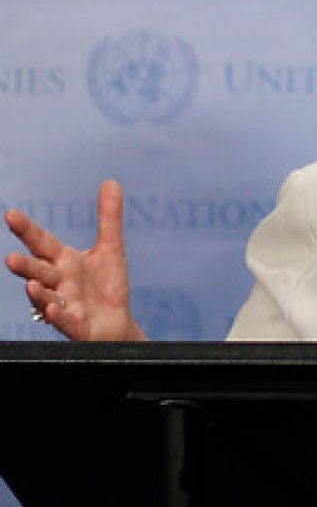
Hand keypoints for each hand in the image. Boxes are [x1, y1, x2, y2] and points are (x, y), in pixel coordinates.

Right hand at [5, 179, 145, 340]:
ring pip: (46, 297)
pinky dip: (58, 315)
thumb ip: (108, 218)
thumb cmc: (107, 285)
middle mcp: (60, 282)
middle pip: (40, 271)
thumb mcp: (111, 248)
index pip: (43, 243)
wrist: (117, 323)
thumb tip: (111, 181)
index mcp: (65, 261)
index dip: (27, 229)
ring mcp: (65, 305)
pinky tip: (54, 308)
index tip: (10, 214)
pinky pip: (65, 321)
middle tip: (11, 259)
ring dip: (38, 293)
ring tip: (30, 285)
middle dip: (25, 266)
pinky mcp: (76, 325)